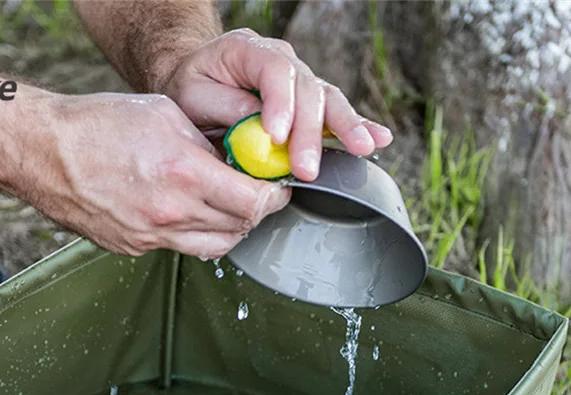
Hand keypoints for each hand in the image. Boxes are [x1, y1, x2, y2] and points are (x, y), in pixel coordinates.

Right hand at [17, 92, 289, 258]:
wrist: (44, 152)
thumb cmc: (98, 125)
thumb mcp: (165, 116)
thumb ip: (208, 145)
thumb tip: (235, 163)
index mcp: (182, 174)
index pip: (252, 202)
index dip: (274, 198)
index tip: (277, 189)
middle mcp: (169, 214)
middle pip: (239, 229)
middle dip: (256, 213)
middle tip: (257, 197)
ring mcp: (150, 237)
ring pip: (214, 247)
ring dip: (230, 230)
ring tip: (228, 208)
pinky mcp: (133, 248)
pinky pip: (179, 247)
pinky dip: (193, 233)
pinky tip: (186, 212)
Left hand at [162, 29, 393, 181]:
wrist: (194, 85)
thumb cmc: (191, 90)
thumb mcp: (192, 96)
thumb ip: (224, 108)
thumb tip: (257, 125)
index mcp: (248, 51)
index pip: (275, 70)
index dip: (281, 104)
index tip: (276, 138)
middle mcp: (281, 61)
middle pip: (308, 89)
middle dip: (310, 132)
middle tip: (306, 167)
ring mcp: (300, 81)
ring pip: (329, 100)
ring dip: (344, 128)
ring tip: (361, 149)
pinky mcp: (309, 104)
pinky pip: (335, 113)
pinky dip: (358, 126)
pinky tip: (379, 139)